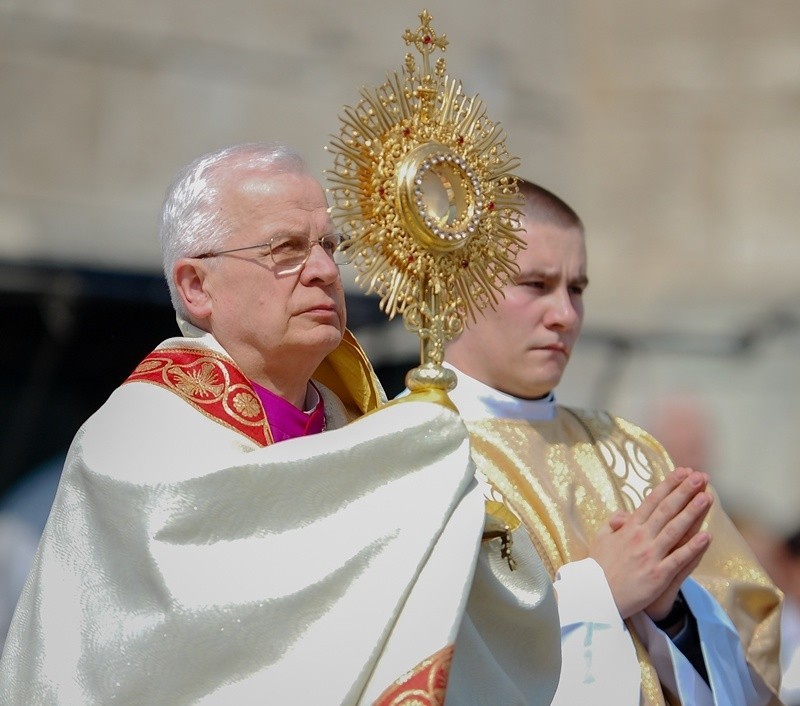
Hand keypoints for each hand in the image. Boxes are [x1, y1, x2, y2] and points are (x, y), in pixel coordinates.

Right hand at [589, 467, 712, 619]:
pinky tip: (706, 536)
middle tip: (700, 476)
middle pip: (666, 510)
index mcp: (628, 527)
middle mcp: (641, 537)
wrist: (596, 595)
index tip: (682, 472)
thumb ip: (615, 523)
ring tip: (707, 497)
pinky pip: (679, 559)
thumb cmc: (598, 566)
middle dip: (684, 492)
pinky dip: (693, 548)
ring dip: (692, 513)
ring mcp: (650, 555)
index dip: (669, 485)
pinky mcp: (658, 575)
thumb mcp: (601, 538)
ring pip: (675, 530)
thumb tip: (625, 514)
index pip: (652, 501)